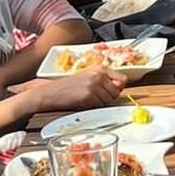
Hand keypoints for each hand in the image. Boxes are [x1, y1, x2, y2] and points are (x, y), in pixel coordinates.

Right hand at [10, 66, 125, 111]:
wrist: (51, 92)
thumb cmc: (69, 87)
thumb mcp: (89, 78)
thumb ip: (105, 81)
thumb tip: (121, 87)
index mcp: (100, 68)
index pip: (123, 79)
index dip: (119, 88)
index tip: (113, 91)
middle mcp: (98, 74)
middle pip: (117, 91)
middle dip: (109, 97)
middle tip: (95, 97)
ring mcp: (94, 84)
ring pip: (109, 100)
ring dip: (101, 103)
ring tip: (88, 99)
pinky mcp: (89, 95)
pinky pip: (100, 105)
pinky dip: (94, 107)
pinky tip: (84, 102)